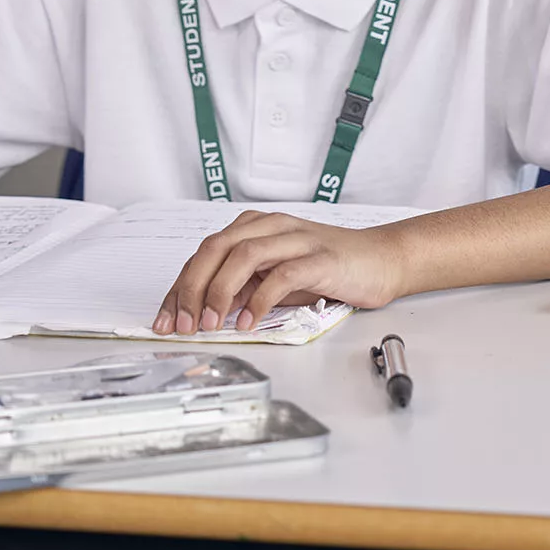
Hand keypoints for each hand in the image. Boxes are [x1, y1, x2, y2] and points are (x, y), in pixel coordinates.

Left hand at [153, 212, 412, 333]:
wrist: (383, 259)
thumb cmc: (332, 269)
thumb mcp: (278, 278)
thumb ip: (247, 287)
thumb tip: (211, 310)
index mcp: (257, 227)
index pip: (205, 253)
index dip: (180, 287)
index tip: (166, 319)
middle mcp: (272, 226)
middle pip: (216, 248)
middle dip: (192, 288)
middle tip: (183, 324)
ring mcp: (296, 239)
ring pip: (243, 255)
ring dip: (220, 291)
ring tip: (210, 323)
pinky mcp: (320, 258)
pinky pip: (281, 274)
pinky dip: (259, 300)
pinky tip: (248, 322)